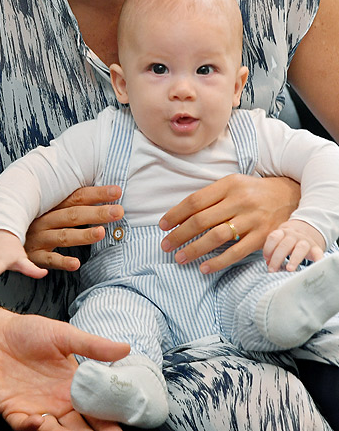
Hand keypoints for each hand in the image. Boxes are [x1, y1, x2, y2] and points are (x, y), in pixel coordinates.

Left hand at [0, 306, 128, 429]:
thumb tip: (125, 348)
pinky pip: (26, 427)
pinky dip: (33, 428)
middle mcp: (58, 402)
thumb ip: (92, 345)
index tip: (120, 426)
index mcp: (73, 386)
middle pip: (80, 428)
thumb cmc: (27, 331)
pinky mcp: (14, 411)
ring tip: (70, 428)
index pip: (97, 410)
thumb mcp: (63, 334)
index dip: (109, 420)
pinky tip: (39, 420)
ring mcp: (36, 409)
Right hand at [24, 186, 122, 271]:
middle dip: (97, 212)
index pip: (76, 197)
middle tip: (118, 211)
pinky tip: (76, 264)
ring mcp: (39, 237)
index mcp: (51, 206)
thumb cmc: (30, 221)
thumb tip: (99, 197)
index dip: (97, 194)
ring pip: (63, 236)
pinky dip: (62, 261)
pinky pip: (49, 260)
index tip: (117, 191)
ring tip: (101, 232)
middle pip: (73, 214)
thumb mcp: (46, 208)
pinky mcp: (33, 256)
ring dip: (82, 235)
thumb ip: (68, 204)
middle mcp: (45, 219)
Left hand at [158, 174, 299, 273]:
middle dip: (179, 234)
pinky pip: (237, 252)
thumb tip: (180, 216)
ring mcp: (253, 220)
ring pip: (217, 237)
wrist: (290, 196)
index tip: (162, 226)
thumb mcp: (232, 184)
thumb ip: (210, 197)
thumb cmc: (252, 191)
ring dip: (195, 249)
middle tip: (165, 245)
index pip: (195, 201)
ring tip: (179, 257)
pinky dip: (218, 261)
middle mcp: (240, 201)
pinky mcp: (263, 237)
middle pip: (202, 220)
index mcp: (228, 185)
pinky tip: (204, 267)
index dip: (176, 214)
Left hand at [263, 219, 325, 271]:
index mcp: (283, 232)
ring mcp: (306, 241)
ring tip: (289, 269)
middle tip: (272, 269)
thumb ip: (274, 250)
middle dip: (277, 258)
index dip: (268, 248)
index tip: (266, 258)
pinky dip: (318, 260)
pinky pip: (318, 253)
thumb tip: (269, 263)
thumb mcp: (280, 240)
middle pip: (285, 245)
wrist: (307, 229)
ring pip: (300, 248)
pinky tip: (315, 267)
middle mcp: (294, 235)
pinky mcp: (316, 248)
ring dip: (294, 259)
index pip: (274, 237)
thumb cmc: (289, 239)